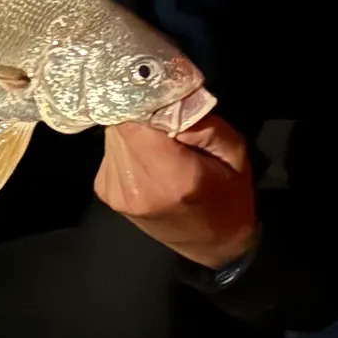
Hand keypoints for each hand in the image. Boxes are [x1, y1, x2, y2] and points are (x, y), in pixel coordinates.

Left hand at [94, 111, 257, 269]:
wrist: (212, 246)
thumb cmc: (229, 197)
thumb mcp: (232, 153)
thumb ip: (202, 121)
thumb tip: (167, 95)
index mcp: (172, 177)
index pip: (133, 119)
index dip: (142, 99)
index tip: (157, 91)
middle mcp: (136, 186)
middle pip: (119, 123)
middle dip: (138, 112)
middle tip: (162, 115)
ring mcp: (116, 192)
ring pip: (112, 134)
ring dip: (131, 129)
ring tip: (157, 140)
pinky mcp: (106, 192)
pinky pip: (110, 150)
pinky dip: (126, 145)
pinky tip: (146, 157)